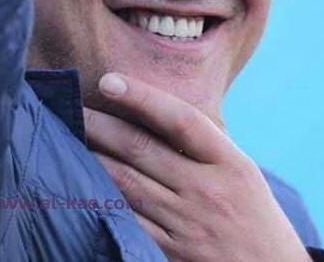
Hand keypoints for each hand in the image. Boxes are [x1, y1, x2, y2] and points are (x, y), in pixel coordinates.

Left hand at [84, 73, 310, 261]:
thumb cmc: (254, 219)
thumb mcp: (242, 174)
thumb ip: (205, 147)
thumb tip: (153, 112)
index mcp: (231, 163)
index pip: (180, 119)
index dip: (142, 97)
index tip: (110, 80)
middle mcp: (208, 191)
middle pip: (143, 150)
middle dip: (102, 126)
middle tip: (72, 107)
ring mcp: (188, 227)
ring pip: (127, 184)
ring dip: (93, 160)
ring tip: (69, 139)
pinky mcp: (171, 256)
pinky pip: (128, 221)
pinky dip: (103, 201)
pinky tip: (83, 186)